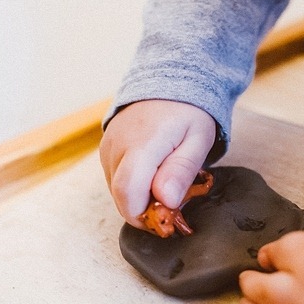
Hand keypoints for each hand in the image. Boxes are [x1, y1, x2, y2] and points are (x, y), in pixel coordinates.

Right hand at [99, 100, 215, 227]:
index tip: (168, 219)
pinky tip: (152, 175)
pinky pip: (115, 180)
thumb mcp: (198, 140)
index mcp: (142, 144)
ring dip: (140, 198)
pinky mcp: (105, 151)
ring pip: (117, 192)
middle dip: (145, 211)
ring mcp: (107, 148)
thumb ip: (182, 170)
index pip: (128, 194)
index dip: (145, 215)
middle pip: (121, 198)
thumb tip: (165, 199)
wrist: (167, 83)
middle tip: (172, 202)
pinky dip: (133, 187)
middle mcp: (117, 147)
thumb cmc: (188, 113)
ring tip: (164, 183)